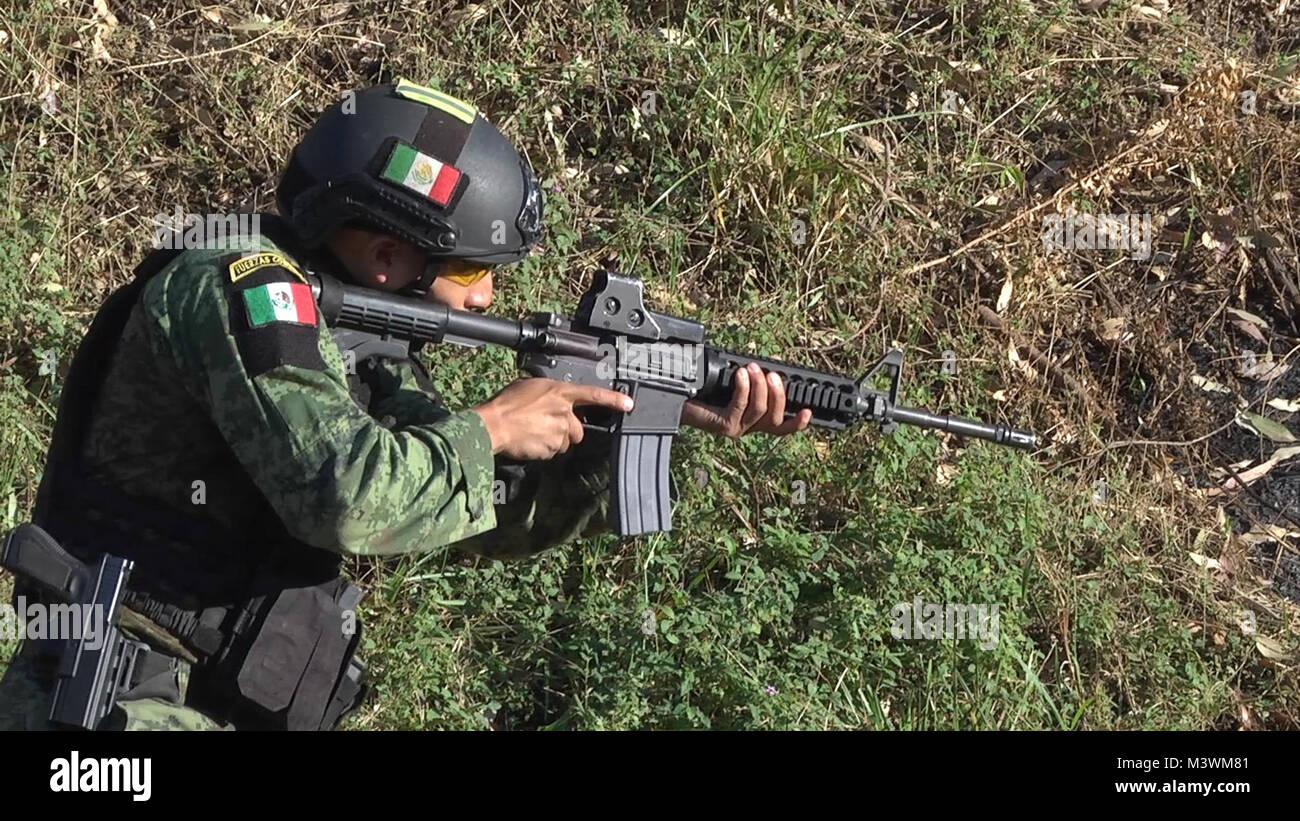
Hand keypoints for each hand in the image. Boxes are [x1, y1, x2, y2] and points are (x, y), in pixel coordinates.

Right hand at [474, 378, 632, 459]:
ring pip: (566, 442)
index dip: (613, 400)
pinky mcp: (551, 448)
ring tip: (534, 432)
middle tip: (545, 425)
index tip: (629, 405)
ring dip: (555, 440)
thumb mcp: (529, 386)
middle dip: (567, 430)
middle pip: (578, 428)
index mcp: (560, 392)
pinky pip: (553, 452)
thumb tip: (552, 396)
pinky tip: (530, 441)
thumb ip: (548, 392)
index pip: (594, 395)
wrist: (493, 424)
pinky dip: (544, 449)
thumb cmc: (506, 404)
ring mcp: (559, 432)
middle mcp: (564, 412)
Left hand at [680, 362, 811, 437]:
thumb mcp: (733, 383)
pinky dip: (743, 388)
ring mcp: (735, 429)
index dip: (797, 423)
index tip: (808, 411)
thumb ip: (753, 382)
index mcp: (753, 420)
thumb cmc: (702, 388)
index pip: (781, 427)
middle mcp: (747, 427)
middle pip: (775, 418)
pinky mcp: (723, 425)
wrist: (676, 397)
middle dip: (777, 393)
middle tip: (772, 373)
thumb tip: (769, 368)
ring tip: (752, 368)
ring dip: (760, 386)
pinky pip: (740, 406)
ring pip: (760, 411)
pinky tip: (739, 375)